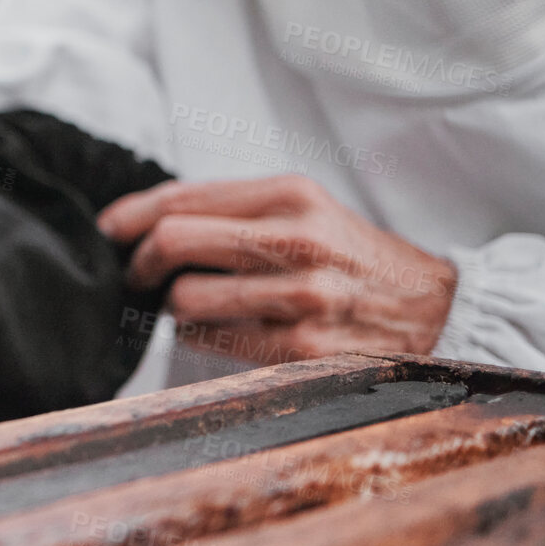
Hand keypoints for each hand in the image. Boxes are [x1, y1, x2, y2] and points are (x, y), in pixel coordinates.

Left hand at [97, 175, 457, 361]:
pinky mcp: (303, 350)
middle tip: (138, 275)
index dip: (129, 216)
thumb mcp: (303, 209)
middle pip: (172, 242)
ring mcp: (301, 297)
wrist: (436, 310)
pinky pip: (213, 342)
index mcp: (290, 194)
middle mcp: (296, 240)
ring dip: (169, 306)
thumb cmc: (351, 257)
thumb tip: (143, 223)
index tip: (107, 232)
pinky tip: (215, 330)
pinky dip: (198, 337)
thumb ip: (231, 209)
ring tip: (184, 304)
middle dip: (139, 262)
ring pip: (184, 300)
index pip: (181, 198)